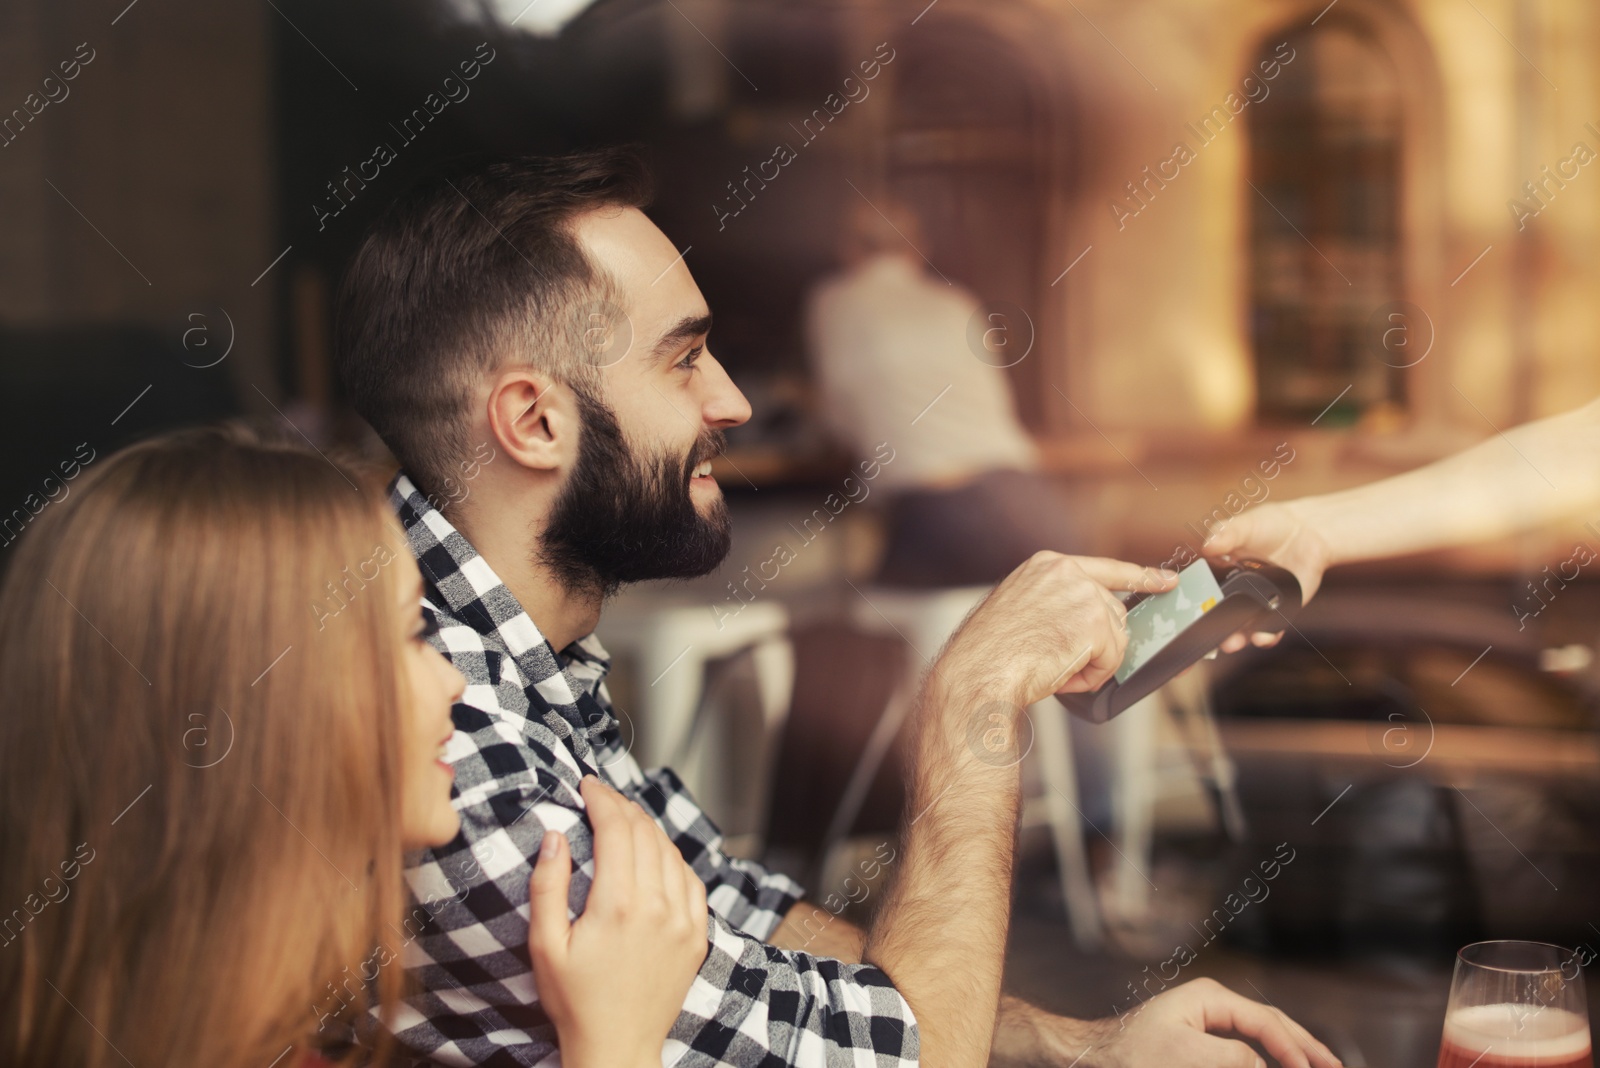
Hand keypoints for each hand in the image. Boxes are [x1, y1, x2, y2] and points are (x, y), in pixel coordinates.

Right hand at [527, 776, 707, 1067]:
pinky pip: (690, 879)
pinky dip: (671, 857)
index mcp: (618, 905)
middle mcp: (658, 906)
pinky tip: (654, 855)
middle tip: (602, 797)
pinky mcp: (697, 934)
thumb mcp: (544, 945)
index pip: (617, 829)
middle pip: (645, 832)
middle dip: (622, 806)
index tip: (587, 785)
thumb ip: (547, 886)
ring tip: (624, 821)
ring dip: (647, 828)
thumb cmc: (575, 1000)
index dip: (602, 798)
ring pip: (670, 851)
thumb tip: (556, 836)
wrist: (617, 1046)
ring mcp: (683, 920)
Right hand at [941, 552, 1178, 705]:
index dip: (1140, 577)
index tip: (1166, 580)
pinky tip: (1061, 674)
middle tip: (1064, 661)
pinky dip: (1091, 676)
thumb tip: (1091, 627)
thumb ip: (1057, 605)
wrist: (980, 671)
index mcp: (1046, 565)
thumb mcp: (1022, 610)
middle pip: (1113, 612)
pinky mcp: (1094, 624)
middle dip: (1100, 644)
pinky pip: (1111, 659)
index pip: (1106, 568)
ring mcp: (1084, 595)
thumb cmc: (990, 652)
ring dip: (1091, 662)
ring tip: (1053, 667)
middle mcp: (1068, 572)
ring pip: (1115, 638)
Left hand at [1094, 978, 1339, 1067]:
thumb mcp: (1187, 1055)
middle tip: (1335, 1066)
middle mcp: (1212, 1002)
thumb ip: (1234, 1058)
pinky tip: (1279, 1064)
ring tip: (1318, 1065)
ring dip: (1289, 1051)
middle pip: (1271, 1022)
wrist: (1096, 1056)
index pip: (1266, 1022)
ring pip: (1261, 1033)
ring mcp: (1207, 1019)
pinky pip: (1244, 1045)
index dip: (1294, 1049)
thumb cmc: (1133, 1053)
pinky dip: (1266, 1055)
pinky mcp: (1201, 1037)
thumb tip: (1265, 1064)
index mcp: (1210, 998)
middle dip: (1304, 1045)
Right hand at [1201, 502, 1330, 652]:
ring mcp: (1259, 603)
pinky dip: (1268, 635)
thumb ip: (1226, 533)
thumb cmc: (1270, 525)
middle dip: (1213, 632)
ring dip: (1238, 639)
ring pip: (1245, 628)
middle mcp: (1237, 594)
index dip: (1194, 609)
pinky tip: (1262, 637)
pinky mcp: (1283, 609)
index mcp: (1221, 574)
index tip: (1187, 618)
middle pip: (1221, 618)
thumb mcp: (1244, 525)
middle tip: (1208, 638)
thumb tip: (1208, 546)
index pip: (1203, 596)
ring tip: (1231, 643)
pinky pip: (1274, 627)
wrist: (1307, 530)